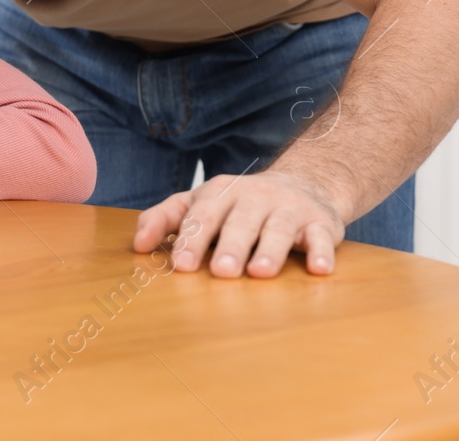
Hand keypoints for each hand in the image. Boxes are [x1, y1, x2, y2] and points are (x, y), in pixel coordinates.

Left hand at [132, 169, 346, 277]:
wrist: (303, 185)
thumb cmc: (238, 204)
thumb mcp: (200, 203)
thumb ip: (166, 219)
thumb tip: (137, 246)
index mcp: (219, 193)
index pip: (201, 214)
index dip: (191, 239)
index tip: (180, 266)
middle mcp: (253, 197)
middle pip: (239, 221)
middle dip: (229, 246)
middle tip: (220, 271)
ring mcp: (288, 208)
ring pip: (277, 228)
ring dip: (269, 250)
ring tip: (260, 273)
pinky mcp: (320, 223)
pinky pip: (321, 237)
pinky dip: (321, 252)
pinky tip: (319, 269)